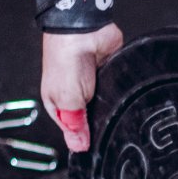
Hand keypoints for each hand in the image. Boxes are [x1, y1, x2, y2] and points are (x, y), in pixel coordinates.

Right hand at [40, 23, 122, 151]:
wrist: (84, 32)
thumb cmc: (66, 60)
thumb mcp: (67, 102)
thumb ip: (74, 125)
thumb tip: (77, 146)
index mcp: (57, 104)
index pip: (71, 130)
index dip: (82, 138)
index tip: (93, 146)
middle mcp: (74, 96)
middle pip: (89, 120)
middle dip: (97, 124)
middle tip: (105, 129)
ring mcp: (92, 87)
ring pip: (104, 108)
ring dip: (109, 109)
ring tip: (112, 110)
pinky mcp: (108, 77)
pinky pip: (116, 94)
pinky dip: (119, 96)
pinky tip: (120, 98)